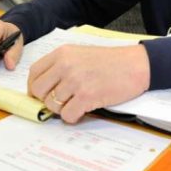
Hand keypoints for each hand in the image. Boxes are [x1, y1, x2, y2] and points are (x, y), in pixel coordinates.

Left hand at [28, 44, 149, 123]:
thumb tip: (45, 87)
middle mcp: (66, 65)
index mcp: (63, 53)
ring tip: (77, 103)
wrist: (136, 64)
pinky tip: (84, 109)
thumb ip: (63, 65)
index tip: (41, 94)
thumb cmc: (112, 61)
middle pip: (39, 90)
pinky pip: (67, 115)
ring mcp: (75, 81)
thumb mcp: (82, 54)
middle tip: (60, 101)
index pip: (35, 72)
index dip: (35, 87)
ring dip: (63, 109)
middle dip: (46, 100)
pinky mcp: (87, 96)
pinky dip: (74, 117)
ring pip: (52, 105)